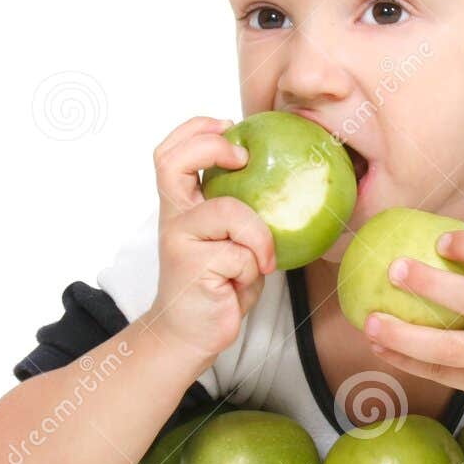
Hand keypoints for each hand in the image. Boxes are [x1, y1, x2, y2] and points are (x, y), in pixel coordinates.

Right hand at [141, 116, 275, 366]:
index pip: (171, 153)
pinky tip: (239, 286)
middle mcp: (174, 217)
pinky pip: (242, 254)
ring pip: (233, 213)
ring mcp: (180, 240)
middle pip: (173, 162)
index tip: (230, 128)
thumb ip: (244, 213)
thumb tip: (292, 180)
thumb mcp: (234, 241)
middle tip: (243, 160)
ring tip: (260, 263)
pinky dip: (252, 271)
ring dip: (258, 240)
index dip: (196, 130)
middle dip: (212, 149)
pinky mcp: (192, 266)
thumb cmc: (220, 285)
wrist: (191, 335)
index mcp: (182, 206)